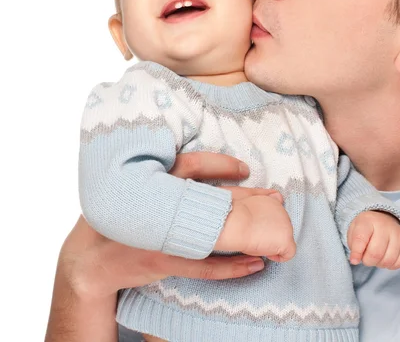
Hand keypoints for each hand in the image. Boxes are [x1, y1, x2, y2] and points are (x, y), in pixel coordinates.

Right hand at [46, 151, 274, 340]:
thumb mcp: (140, 188)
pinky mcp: (166, 261)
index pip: (193, 164)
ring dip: (249, 234)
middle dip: (250, 198)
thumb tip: (211, 170)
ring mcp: (163, 235)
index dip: (223, 165)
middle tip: (276, 198)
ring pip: (216, 232)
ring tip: (276, 235)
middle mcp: (160, 204)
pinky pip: (207, 267)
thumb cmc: (125, 215)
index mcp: (154, 181)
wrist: (92, 257)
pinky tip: (256, 264)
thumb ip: (170, 177)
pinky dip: (234, 267)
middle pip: (215, 198)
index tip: (246, 169)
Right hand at [215, 187, 295, 261]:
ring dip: (274, 243)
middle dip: (272, 234)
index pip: (278, 215)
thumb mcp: (248, 196)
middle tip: (257, 237)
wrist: (236, 222)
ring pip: (285, 239)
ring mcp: (287, 226)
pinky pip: (288, 253)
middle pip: (283, 227)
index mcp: (274, 201)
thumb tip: (275, 195)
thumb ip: (262, 196)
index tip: (258, 229)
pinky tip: (266, 254)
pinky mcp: (286, 241)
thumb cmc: (235, 213)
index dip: (268, 225)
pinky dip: (278, 256)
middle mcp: (283, 212)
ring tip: (258, 243)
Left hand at [347, 211, 399, 268]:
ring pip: (388, 261)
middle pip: (375, 254)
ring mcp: (398, 234)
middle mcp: (385, 225)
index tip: (354, 260)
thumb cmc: (366, 229)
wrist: (382, 220)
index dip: (356, 253)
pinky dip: (390, 265)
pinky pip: (399, 263)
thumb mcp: (353, 232)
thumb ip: (353, 246)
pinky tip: (386, 257)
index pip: (361, 239)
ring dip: (379, 264)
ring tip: (376, 256)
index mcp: (368, 221)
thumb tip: (355, 260)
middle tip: (366, 257)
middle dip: (367, 261)